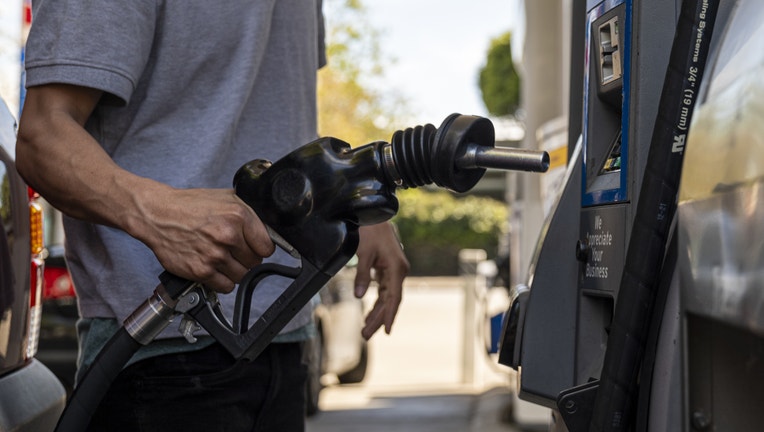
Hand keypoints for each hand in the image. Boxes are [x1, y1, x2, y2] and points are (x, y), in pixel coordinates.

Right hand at [16, 84, 273, 293]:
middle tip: (233, 250)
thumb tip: (271, 227)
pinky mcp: (200, 271)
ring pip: (241, 276)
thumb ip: (250, 212)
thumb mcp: (226, 197)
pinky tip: (214, 268)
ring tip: (222, 258)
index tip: (254, 246)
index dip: (260, 247)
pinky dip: (222, 281)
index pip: (267, 247)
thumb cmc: (190, 205)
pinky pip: (225, 286)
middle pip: (255, 262)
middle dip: (246, 258)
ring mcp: (214, 255)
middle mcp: (227, 236)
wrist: (157, 214)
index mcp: (238, 216)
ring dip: (234, 270)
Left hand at [354, 222, 409, 339]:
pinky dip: (377, 302)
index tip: (386, 331)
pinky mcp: (388, 269)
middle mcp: (399, 272)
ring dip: (376, 313)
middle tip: (366, 335)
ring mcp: (394, 271)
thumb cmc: (370, 231)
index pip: (394, 297)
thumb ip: (362, 275)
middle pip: (390, 301)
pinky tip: (369, 313)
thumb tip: (359, 296)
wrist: (375, 214)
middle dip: (378, 319)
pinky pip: (384, 290)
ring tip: (365, 329)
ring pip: (387, 298)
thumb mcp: (364, 252)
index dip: (389, 315)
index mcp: (397, 268)